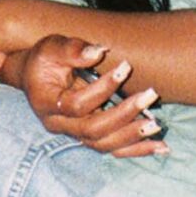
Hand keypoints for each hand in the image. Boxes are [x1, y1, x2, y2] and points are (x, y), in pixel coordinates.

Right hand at [20, 36, 166, 157]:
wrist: (35, 77)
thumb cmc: (44, 60)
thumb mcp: (51, 47)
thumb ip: (72, 49)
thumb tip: (98, 52)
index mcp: (47, 104)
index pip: (77, 105)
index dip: (102, 89)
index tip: (125, 67)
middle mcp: (60, 125)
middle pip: (93, 130)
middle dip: (124, 115)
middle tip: (150, 95)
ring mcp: (74, 134)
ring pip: (104, 144)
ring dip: (133, 136)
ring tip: (157, 125)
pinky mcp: (88, 137)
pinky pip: (113, 149)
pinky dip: (137, 149)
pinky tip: (160, 146)